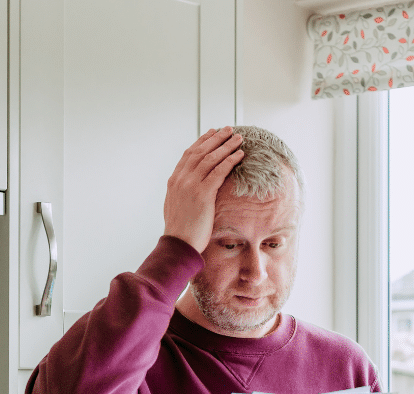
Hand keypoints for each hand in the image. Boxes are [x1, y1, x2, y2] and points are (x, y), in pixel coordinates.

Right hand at [163, 127, 244, 252]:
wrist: (178, 244)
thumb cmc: (180, 231)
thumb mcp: (176, 207)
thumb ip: (182, 193)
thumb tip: (189, 190)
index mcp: (174, 181)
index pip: (189, 154)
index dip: (202, 141)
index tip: (212, 133)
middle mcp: (181, 179)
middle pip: (201, 151)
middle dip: (216, 138)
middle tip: (228, 129)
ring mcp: (191, 185)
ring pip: (211, 158)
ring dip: (226, 146)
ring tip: (238, 138)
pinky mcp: (203, 194)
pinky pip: (219, 171)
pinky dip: (230, 160)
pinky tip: (239, 155)